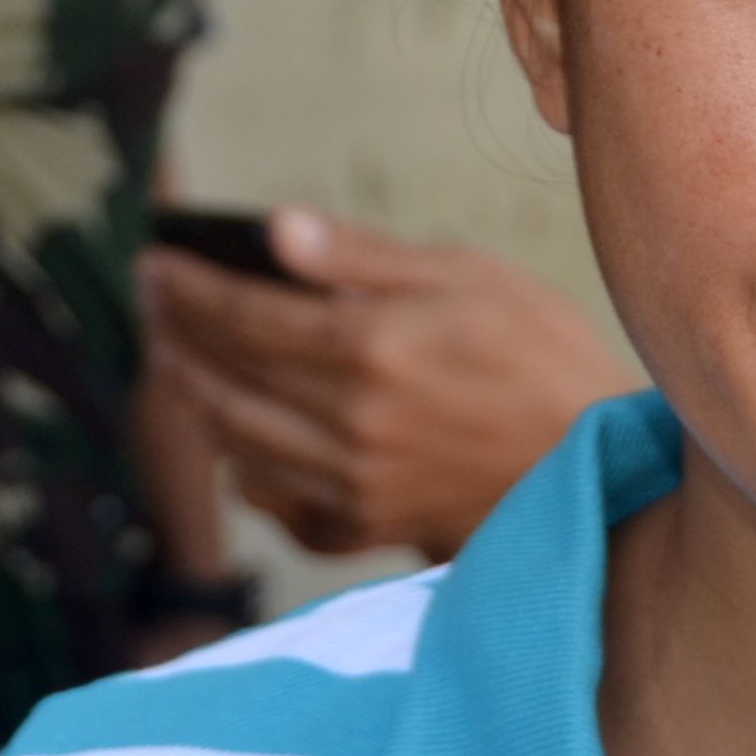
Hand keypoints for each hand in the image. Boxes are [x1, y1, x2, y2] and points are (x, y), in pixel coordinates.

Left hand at [141, 210, 627, 558]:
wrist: (606, 468)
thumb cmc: (549, 356)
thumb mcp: (472, 277)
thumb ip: (365, 259)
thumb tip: (277, 229)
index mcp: (372, 349)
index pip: (244, 313)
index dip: (188, 286)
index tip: (153, 261)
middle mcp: (351, 422)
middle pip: (227, 376)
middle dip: (175, 333)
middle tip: (149, 301)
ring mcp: (356, 483)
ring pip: (240, 442)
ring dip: (196, 398)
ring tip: (173, 360)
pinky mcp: (371, 527)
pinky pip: (280, 507)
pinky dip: (245, 477)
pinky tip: (236, 452)